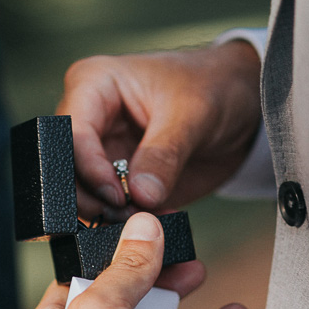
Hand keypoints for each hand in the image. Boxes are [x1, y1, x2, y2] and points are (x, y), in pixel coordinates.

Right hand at [58, 40, 261, 217]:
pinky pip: (108, 209)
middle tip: (128, 217)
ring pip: (82, 195)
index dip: (89, 168)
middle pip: (66, 169)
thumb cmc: (213, 87)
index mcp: (93, 85)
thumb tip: (140, 195)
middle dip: (93, 199)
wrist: (242, 106)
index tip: (117, 196)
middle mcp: (89, 120)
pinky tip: (156, 223)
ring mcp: (101, 152)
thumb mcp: (193, 114)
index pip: (72, 132)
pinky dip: (128, 223)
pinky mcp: (117, 180)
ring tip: (147, 221)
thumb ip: (164, 155)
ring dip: (110, 216)